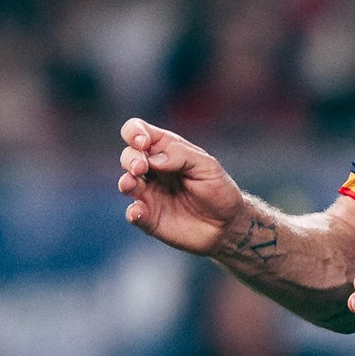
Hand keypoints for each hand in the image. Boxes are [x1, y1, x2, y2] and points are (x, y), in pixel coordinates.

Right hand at [117, 118, 245, 254]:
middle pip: (128, 156)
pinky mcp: (149, 217)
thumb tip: (153, 158)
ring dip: (126, 181)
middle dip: (131, 158)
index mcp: (165, 150)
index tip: (143, 142)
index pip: (139, 132)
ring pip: (126, 182)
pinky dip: (133, 212)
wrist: (228, 223)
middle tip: (141, 167)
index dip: (135, 132)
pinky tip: (138, 211)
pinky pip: (133, 214)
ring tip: (131, 184)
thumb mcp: (207, 166)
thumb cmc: (219, 190)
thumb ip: (180, 155)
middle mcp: (152, 170)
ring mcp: (148, 194)